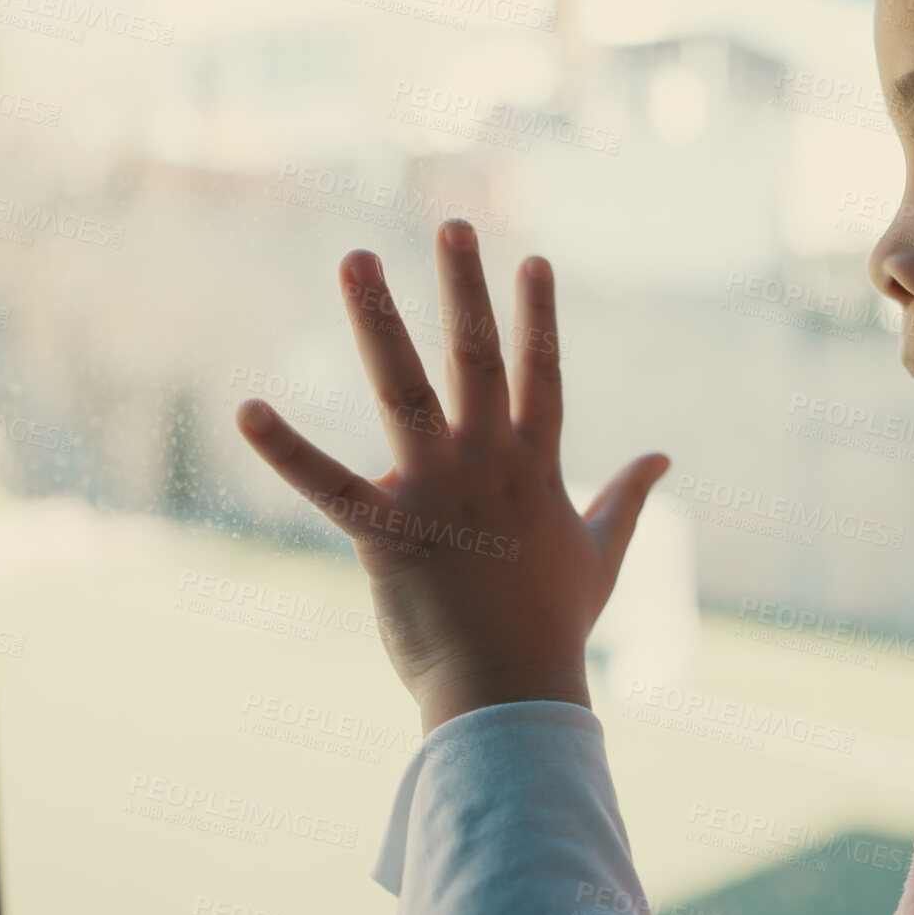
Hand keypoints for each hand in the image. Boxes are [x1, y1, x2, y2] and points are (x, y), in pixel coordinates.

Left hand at [235, 219, 671, 735]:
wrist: (514, 690)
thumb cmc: (556, 625)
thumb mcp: (603, 552)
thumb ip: (629, 497)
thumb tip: (664, 458)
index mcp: (538, 468)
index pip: (543, 375)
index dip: (538, 317)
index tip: (532, 260)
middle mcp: (492, 464)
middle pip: (478, 359)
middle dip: (465, 289)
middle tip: (453, 224)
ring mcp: (440, 492)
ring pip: (405, 390)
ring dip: (379, 320)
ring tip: (358, 259)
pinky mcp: (389, 533)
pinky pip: (329, 484)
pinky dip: (287, 450)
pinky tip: (249, 410)